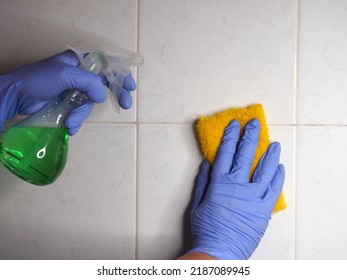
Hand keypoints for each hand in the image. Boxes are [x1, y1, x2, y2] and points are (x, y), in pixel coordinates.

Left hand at [0, 50, 135, 134]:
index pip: (107, 62)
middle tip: (125, 103)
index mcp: (80, 60)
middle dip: (115, 93)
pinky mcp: (68, 103)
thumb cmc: (38, 80)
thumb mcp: (65, 75)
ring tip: (70, 122)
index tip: (130, 86)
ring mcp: (74, 89)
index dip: (121, 73)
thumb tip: (102, 96)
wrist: (15, 97)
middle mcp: (80, 73)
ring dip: (82, 114)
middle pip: (105, 82)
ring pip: (91, 102)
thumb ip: (88, 82)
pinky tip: (69, 126)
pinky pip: (80, 111)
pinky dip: (76, 120)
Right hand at [188, 119, 284, 258]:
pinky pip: (274, 188)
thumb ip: (202, 182)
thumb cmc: (206, 228)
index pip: (226, 153)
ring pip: (265, 169)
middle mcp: (238, 186)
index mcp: (220, 183)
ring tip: (274, 143)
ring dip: (270, 154)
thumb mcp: (197, 204)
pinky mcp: (264, 208)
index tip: (234, 125)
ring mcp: (254, 197)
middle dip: (250, 136)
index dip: (230, 136)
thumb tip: (207, 163)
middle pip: (246, 154)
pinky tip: (279, 167)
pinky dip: (277, 176)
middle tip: (255, 124)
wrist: (220, 251)